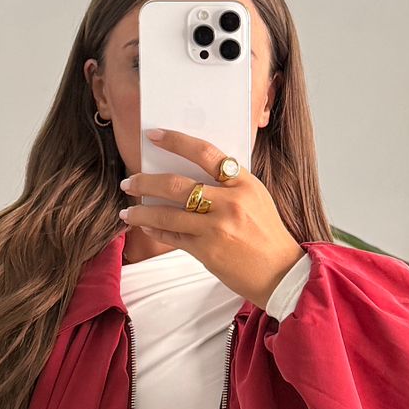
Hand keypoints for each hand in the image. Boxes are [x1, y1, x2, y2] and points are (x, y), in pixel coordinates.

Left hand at [117, 126, 305, 311]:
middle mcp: (229, 203)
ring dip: (142, 210)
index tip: (153, 135)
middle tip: (130, 181)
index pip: (205, 153)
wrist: (280, 272)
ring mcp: (217, 228)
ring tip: (128, 210)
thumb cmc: (266, 234)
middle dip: (146, 181)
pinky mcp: (207, 251)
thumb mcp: (255, 198)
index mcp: (243, 183)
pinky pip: (173, 236)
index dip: (176, 141)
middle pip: (177, 184)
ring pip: (168, 213)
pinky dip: (156, 229)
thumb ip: (228, 183)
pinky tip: (146, 225)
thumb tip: (191, 171)